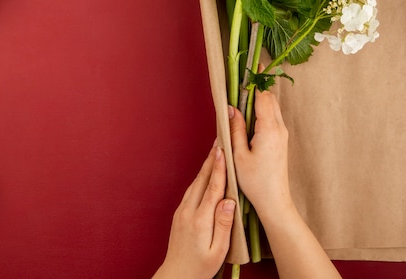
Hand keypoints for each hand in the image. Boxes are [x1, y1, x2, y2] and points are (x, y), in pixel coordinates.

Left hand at [153, 146, 235, 278]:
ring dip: (206, 165)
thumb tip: (229, 201)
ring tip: (216, 150)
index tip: (222, 150)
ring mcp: (182, 211)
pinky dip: (201, 177)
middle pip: (202, 179)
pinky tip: (207, 172)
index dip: (218, 168)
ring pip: (196, 182)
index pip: (212, 187)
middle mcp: (189, 211)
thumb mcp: (218, 251)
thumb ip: (223, 225)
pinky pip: (192, 189)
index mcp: (200, 220)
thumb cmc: (201, 267)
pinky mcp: (180, 213)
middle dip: (211, 159)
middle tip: (220, 140)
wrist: (177, 276)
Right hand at [230, 90, 342, 277]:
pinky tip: (249, 114)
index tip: (244, 72)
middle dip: (256, 88)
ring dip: (259, 99)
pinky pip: (273, 116)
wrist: (274, 200)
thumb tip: (230, 108)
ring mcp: (282, 134)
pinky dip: (262, 110)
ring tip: (242, 96)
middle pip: (270, 98)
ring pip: (273, 106)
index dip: (253, 84)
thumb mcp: (238, 155)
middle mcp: (279, 128)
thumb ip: (235, 129)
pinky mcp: (281, 139)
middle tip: (240, 82)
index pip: (262, 97)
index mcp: (268, 129)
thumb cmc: (255, 181)